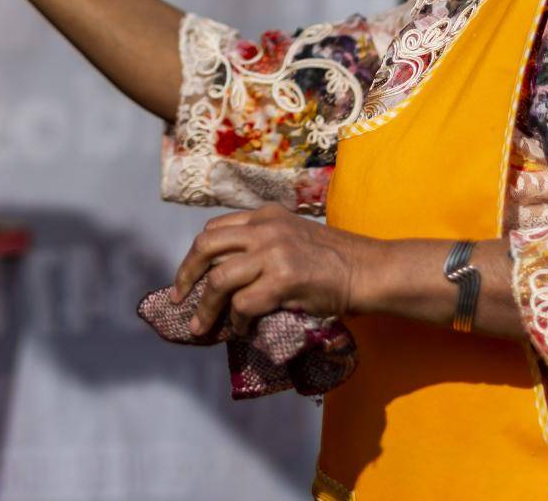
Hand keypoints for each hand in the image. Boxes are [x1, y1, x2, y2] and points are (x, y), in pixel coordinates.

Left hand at [170, 203, 386, 337]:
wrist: (368, 270)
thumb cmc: (334, 261)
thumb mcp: (293, 237)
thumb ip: (262, 244)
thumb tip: (225, 273)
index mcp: (264, 216)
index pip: (215, 229)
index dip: (196, 255)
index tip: (188, 276)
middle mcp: (264, 228)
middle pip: (205, 246)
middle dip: (186, 274)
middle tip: (179, 297)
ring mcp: (273, 252)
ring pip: (219, 280)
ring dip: (206, 308)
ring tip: (202, 326)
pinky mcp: (283, 279)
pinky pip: (243, 305)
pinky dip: (237, 322)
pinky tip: (242, 330)